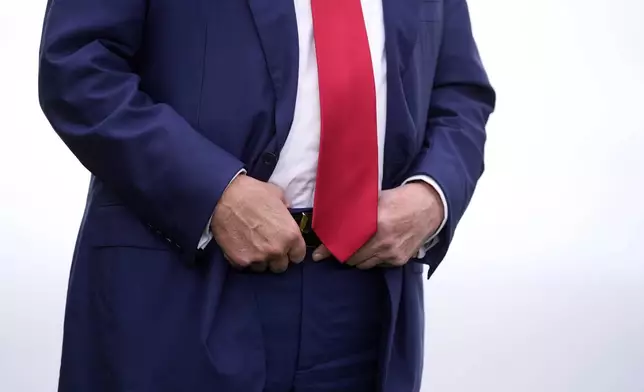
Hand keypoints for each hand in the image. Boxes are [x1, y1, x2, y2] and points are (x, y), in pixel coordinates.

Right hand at [210, 174, 305, 272]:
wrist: (223, 197)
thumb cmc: (251, 193)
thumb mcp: (277, 195)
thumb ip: (286, 208)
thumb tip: (286, 212)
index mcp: (291, 235)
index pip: (298, 256)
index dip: (292, 251)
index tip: (286, 248)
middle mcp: (277, 250)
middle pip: (281, 266)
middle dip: (275, 258)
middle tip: (267, 246)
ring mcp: (258, 257)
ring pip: (263, 268)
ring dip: (259, 260)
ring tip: (252, 245)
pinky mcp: (240, 261)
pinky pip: (246, 266)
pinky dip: (243, 258)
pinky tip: (240, 245)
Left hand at [312, 182, 443, 268]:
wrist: (429, 207)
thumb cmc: (400, 200)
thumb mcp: (376, 200)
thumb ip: (356, 212)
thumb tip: (332, 221)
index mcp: (377, 224)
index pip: (346, 243)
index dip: (331, 249)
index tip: (319, 255)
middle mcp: (384, 242)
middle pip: (352, 258)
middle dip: (343, 254)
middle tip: (338, 248)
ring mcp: (393, 254)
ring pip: (364, 265)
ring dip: (357, 259)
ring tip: (355, 248)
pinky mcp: (399, 261)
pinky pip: (378, 265)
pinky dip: (372, 259)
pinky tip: (373, 248)